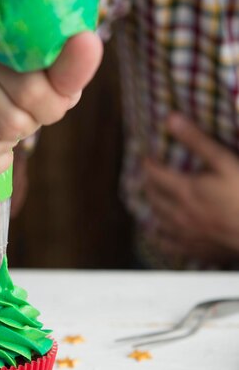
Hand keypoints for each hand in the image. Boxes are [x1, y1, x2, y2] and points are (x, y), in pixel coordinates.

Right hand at [0, 32, 102, 178]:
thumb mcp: (47, 76)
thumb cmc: (17, 85)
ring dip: (6, 147)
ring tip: (4, 129)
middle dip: (26, 128)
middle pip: (8, 122)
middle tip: (23, 117)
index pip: (29, 89)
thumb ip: (67, 66)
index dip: (50, 108)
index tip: (47, 104)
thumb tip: (87, 41)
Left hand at [144, 114, 238, 263]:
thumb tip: (171, 119)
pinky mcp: (195, 249)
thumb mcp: (224, 161)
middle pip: (154, 198)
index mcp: (185, 190)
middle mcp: (179, 214)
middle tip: (149, 177)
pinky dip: (161, 238)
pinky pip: (169, 245)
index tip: (146, 158)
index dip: (148, 164)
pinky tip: (161, 236)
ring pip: (159, 221)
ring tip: (153, 201)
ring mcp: (186, 234)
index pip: (156, 174)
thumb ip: (198, 141)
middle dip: (149, 185)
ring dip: (153, 208)